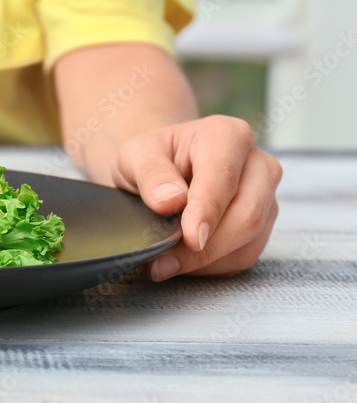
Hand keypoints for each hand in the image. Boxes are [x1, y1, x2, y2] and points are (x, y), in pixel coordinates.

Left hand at [111, 115, 281, 280]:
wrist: (163, 170)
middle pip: (248, 215)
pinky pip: (243, 256)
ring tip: (164, 263)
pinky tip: (183, 261)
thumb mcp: (136, 155)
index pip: (224, 178)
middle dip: (206, 247)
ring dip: (205, 261)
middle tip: (163, 262)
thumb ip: (151, 173)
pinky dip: (211, 266)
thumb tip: (171, 201)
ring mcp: (266, 197)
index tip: (191, 238)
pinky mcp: (263, 226)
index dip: (208, 211)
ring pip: (249, 242)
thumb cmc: (152, 159)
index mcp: (228, 136)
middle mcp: (258, 164)